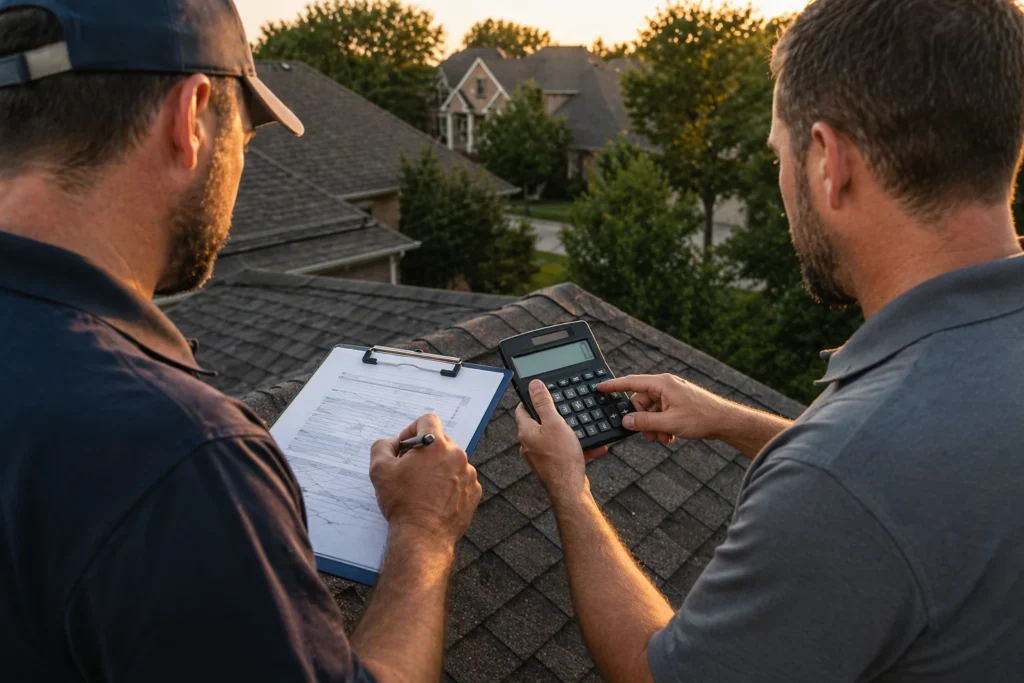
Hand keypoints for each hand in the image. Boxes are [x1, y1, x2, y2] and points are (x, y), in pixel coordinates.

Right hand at [370, 414, 481, 550]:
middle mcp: (457, 455)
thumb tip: (392, 442)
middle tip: (410, 469)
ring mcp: (469, 474)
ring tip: (423, 487)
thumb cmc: (402, 503)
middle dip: (425, 451)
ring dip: (438, 468)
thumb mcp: (379, 470)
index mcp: (436, 445)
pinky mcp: (474, 492)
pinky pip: (461, 479)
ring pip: (452, 461)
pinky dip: (450, 484)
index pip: (428, 420)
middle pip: (441, 441)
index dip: (412, 429)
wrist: (423, 537)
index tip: (405, 445)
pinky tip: (436, 498)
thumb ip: (382, 446)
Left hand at [514, 380, 607, 501]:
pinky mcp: (552, 466)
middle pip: (538, 423)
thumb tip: (534, 386)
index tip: (541, 393)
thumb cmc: (561, 459)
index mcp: (526, 432)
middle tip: (566, 411)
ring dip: (569, 433)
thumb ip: (544, 404)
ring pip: (554, 438)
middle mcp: (529, 445)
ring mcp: (540, 457)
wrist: (570, 490)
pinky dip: (576, 448)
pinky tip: (593, 447)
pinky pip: (564, 452)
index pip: (522, 409)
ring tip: (583, 430)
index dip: (531, 399)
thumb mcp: (554, 423)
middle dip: (554, 417)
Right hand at [598, 374, 733, 443]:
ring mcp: (671, 394)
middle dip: (642, 420)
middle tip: (650, 436)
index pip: (630, 382)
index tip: (598, 388)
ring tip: (664, 438)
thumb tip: (625, 421)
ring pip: (650, 410)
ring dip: (653, 426)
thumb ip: (644, 422)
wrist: (725, 421)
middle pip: (640, 401)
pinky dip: (661, 425)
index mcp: (662, 384)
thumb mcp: (669, 423)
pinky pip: (660, 413)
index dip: (613, 386)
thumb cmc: (701, 418)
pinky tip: (670, 436)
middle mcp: (665, 386)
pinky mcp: (676, 402)